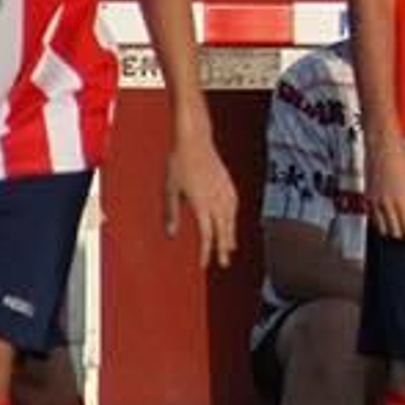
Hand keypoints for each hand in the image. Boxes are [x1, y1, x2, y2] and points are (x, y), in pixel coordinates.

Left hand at [164, 135, 238, 269]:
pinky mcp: (229, 183)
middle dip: (224, 248)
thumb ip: (171, 213)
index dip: (206, 252)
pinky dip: (234, 218)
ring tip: (230, 247)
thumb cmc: (179, 163)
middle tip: (225, 263)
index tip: (204, 264)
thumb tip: (171, 234)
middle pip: (223, 231)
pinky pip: (234, 207)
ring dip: (231, 234)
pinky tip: (231, 221)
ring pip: (231, 219)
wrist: (195, 140)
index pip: (207, 235)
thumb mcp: (170, 189)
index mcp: (202, 204)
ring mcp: (225, 191)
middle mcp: (216, 200)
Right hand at [366, 137, 404, 239]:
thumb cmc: (401, 161)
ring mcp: (375, 203)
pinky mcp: (367, 200)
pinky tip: (389, 214)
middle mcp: (386, 204)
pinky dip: (382, 222)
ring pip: (383, 230)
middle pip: (396, 233)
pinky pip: (374, 220)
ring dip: (393, 230)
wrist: (382, 147)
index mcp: (402, 201)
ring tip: (401, 221)